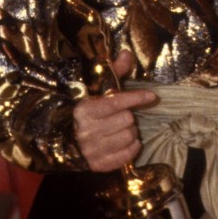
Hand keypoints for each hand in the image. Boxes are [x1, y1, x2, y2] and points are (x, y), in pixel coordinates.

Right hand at [73, 50, 156, 172]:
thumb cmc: (88, 110)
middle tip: (122, 116)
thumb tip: (127, 53)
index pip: (117, 103)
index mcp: (85, 110)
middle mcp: (86, 131)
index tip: (152, 96)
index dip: (137, 98)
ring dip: (130, 132)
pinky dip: (131, 148)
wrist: (65, 140)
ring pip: (129, 137)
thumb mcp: (98, 89)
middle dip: (129, 116)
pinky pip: (127, 155)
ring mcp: (91, 150)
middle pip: (127, 120)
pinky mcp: (98, 165)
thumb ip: (114, 72)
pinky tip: (126, 142)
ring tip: (120, 129)